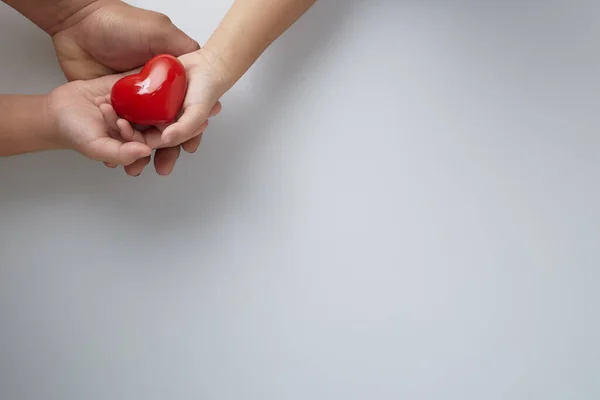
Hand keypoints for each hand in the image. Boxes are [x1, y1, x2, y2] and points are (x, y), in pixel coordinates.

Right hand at [47, 75, 151, 165]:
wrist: (56, 110)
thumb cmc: (76, 132)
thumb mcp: (97, 148)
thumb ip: (121, 154)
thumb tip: (146, 152)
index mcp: (139, 140)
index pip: (158, 137)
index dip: (149, 130)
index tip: (126, 123)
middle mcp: (140, 121)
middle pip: (159, 115)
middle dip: (143, 112)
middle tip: (118, 111)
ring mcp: (135, 102)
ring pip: (151, 97)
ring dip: (140, 95)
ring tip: (114, 95)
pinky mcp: (128, 85)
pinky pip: (140, 80)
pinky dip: (142, 76)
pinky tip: (142, 69)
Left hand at [50, 0, 205, 173]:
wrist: (79, 22)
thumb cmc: (119, 22)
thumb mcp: (158, 30)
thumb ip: (180, 45)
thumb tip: (200, 61)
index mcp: (168, 79)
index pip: (184, 110)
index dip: (189, 131)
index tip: (188, 147)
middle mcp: (153, 93)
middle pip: (165, 129)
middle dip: (166, 151)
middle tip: (164, 166)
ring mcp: (133, 100)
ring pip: (142, 134)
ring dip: (142, 153)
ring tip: (138, 168)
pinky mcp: (113, 103)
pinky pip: (119, 130)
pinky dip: (120, 146)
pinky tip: (120, 158)